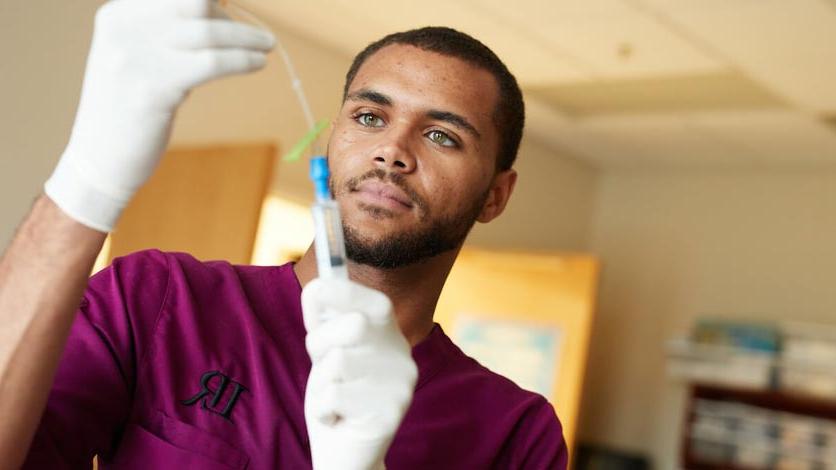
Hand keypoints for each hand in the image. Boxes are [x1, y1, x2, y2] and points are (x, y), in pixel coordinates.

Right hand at [45, 0, 274, 231]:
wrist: (100, 158)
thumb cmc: (130, 107)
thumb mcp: (140, 57)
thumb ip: (170, 33)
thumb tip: (221, 8)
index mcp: (118, 16)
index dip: (212, 3)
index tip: (231, 14)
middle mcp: (124, 29)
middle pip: (195, 4)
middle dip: (230, 19)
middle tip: (257, 37)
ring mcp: (135, 59)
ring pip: (208, 32)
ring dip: (246, 37)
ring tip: (267, 45)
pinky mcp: (153, 90)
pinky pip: (211, 63)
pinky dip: (242, 60)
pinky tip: (257, 63)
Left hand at [302, 278, 417, 469]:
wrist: (345, 452)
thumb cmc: (335, 394)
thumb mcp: (326, 351)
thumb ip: (324, 319)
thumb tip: (318, 287)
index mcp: (390, 335)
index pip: (376, 302)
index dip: (344, 292)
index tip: (314, 291)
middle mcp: (403, 356)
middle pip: (353, 324)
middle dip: (321, 342)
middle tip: (322, 364)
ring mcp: (401, 386)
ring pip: (338, 362)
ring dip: (320, 383)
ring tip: (332, 397)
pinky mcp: (391, 415)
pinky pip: (334, 396)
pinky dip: (322, 410)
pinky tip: (336, 418)